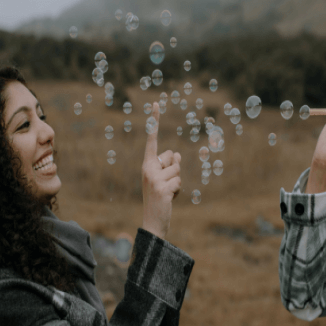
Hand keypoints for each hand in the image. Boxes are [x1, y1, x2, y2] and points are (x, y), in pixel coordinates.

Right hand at [142, 102, 181, 239]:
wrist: (152, 222)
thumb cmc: (159, 200)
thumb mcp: (164, 180)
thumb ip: (169, 166)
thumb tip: (178, 154)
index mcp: (146, 165)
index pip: (152, 140)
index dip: (154, 122)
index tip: (156, 103)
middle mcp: (147, 168)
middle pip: (173, 156)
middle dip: (175, 170)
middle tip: (166, 185)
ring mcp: (153, 178)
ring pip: (178, 170)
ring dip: (178, 183)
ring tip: (168, 193)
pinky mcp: (161, 188)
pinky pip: (179, 182)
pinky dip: (179, 191)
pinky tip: (170, 199)